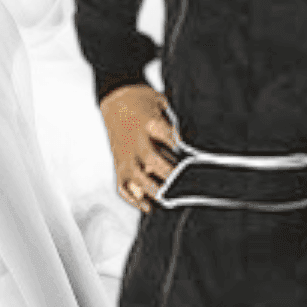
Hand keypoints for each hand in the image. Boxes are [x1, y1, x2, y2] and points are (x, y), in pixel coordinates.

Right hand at [100, 84, 177, 211]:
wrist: (115, 99)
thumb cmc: (143, 102)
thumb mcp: (161, 102)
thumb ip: (173, 122)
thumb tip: (188, 143)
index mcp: (148, 123)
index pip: (165, 135)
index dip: (178, 146)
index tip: (190, 156)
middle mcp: (135, 141)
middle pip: (151, 159)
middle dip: (169, 173)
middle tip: (184, 184)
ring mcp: (125, 155)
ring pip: (136, 177)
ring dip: (153, 190)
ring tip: (169, 199)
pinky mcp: (118, 165)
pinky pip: (122, 186)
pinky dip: (133, 199)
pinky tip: (148, 207)